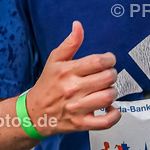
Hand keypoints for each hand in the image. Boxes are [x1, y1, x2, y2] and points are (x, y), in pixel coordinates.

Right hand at [25, 21, 120, 135]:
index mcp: (67, 71)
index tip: (108, 60)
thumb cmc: (47, 84)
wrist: (34, 113)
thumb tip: (78, 25)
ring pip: (108, 97)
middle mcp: (72, 89)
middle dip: (112, 74)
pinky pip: (105, 122)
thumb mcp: (55, 60)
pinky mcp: (81, 124)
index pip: (98, 61)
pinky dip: (114, 115)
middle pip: (107, 78)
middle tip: (107, 75)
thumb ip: (70, 43)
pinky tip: (111, 108)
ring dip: (113, 92)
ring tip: (107, 90)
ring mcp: (77, 108)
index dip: (109, 59)